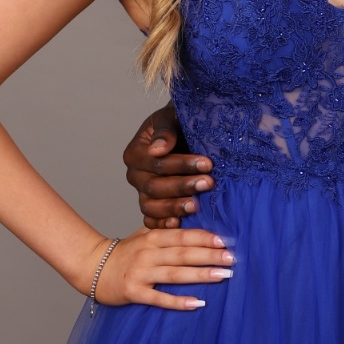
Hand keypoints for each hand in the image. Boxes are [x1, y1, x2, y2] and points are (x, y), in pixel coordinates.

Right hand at [88, 227, 235, 309]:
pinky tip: (197, 303)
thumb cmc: (124, 252)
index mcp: (153, 237)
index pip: (183, 236)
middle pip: (183, 254)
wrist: (91, 267)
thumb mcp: (143, 236)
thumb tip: (193, 226)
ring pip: (175, 274)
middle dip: (210, 256)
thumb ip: (166, 232)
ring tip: (223, 276)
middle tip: (232, 259)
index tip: (226, 241)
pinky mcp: (134, 292)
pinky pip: (159, 298)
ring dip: (200, 275)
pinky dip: (178, 301)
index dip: (205, 238)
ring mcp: (141, 273)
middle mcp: (148, 253)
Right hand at [123, 104, 215, 228]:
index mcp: (135, 153)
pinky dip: (163, 224)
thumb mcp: (171, 119)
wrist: (185, 134)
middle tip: (208, 183)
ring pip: (151, 207)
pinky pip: (151, 221)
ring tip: (197, 206)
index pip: (157, 163)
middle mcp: (134, 175)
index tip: (207, 164)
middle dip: (183, 186)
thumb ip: (165, 131)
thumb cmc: (178, 124)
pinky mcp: (151, 207)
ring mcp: (141, 193)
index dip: (182, 164)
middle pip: (154, 187)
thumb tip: (158, 149)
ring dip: (175, 207)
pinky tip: (180, 223)